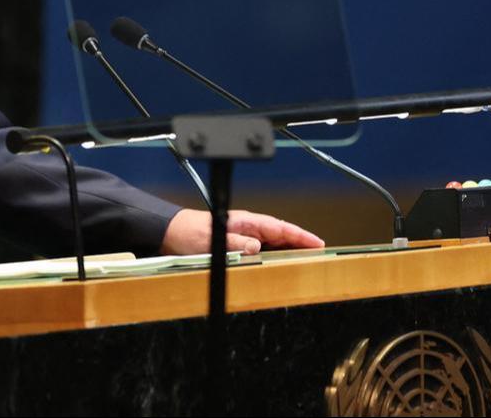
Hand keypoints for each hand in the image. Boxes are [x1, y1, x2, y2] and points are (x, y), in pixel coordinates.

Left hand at [160, 208, 324, 255]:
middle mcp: (246, 228)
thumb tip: (256, 247)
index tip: (318, 243)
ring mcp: (242, 237)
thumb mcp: (209, 238)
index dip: (300, 235)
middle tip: (321, 257)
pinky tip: (278, 268)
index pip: (278, 227)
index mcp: (244, 221)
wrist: (169, 234)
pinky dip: (272, 259)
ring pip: (272, 245)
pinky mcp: (236, 248)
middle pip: (280, 236)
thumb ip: (234, 243)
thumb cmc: (188, 232)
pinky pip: (260, 253)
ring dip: (287, 253)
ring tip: (305, 265)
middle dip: (300, 245)